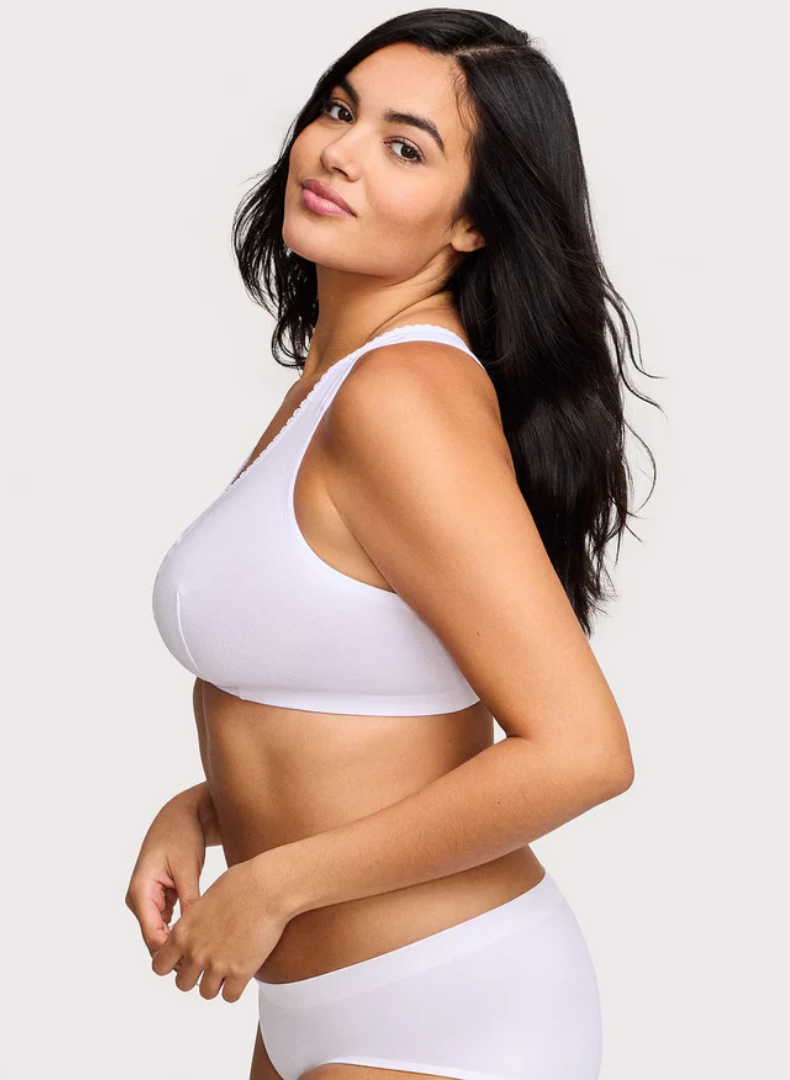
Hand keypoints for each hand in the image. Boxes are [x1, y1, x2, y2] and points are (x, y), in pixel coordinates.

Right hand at [125, 785, 210, 955]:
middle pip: (155, 939)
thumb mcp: (187, 868)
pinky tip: (204, 939)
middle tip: (205, 968)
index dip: (172, 953)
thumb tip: (196, 933)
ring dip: (180, 944)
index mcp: (140, 891)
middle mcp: (139, 899)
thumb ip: (190, 901)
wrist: (181, 814)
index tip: (197, 964)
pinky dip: (182, 930)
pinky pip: (168, 922)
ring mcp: (147, 899)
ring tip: (207, 957)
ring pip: (161, 933)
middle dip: (177, 953)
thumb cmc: (183, 835)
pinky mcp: (158, 897)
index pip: (152, 935)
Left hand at [150, 855, 290, 1002]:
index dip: (171, 965)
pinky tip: (240, 974)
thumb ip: (195, 921)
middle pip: (182, 984)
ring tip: (227, 969)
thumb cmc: (241, 884)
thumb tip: (195, 928)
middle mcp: (195, 952)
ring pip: (206, 993)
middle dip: (194, 976)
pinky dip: (234, 989)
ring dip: (215, 983)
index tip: (182, 961)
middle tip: (208, 964)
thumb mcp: (206, 899)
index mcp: (183, 932)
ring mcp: (217, 965)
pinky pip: (229, 996)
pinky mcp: (240, 972)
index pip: (160, 966)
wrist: (267, 888)